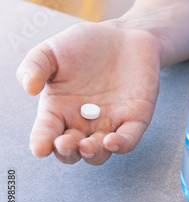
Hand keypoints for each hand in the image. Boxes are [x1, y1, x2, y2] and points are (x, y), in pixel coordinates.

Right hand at [16, 21, 161, 164]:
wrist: (124, 36)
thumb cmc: (85, 45)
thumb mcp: (52, 51)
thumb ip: (36, 67)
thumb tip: (29, 88)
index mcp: (59, 110)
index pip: (47, 134)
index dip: (42, 143)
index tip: (39, 148)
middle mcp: (83, 123)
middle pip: (73, 150)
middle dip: (67, 152)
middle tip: (64, 144)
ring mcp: (110, 123)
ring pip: (100, 152)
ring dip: (93, 154)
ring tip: (87, 146)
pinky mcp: (135, 118)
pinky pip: (129, 139)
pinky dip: (121, 144)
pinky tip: (112, 141)